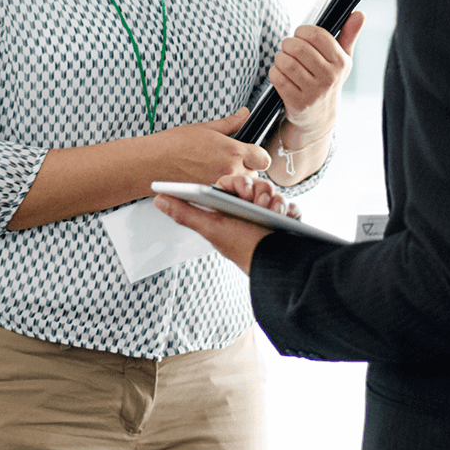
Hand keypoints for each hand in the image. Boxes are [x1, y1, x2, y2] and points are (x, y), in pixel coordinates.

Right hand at [140, 108, 272, 188]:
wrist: (152, 163)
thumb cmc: (173, 145)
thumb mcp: (205, 127)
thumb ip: (230, 123)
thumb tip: (244, 114)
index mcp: (232, 150)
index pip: (263, 158)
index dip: (258, 156)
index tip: (252, 154)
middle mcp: (230, 170)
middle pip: (255, 175)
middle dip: (247, 170)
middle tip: (231, 163)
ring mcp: (221, 186)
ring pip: (242, 188)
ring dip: (237, 183)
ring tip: (219, 173)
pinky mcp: (211, 197)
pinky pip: (226, 196)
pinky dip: (223, 191)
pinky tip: (211, 182)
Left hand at [154, 174, 297, 274]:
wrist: (274, 267)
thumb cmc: (241, 249)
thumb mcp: (211, 229)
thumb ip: (185, 213)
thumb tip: (159, 198)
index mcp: (229, 207)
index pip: (232, 183)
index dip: (238, 182)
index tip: (242, 189)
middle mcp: (249, 209)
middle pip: (255, 184)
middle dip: (260, 189)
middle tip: (258, 202)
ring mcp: (268, 214)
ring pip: (273, 191)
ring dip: (274, 198)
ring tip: (271, 211)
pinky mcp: (286, 219)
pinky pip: (290, 205)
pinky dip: (289, 208)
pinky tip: (284, 215)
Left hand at [270, 11, 365, 141]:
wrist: (320, 116)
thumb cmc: (328, 79)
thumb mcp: (342, 59)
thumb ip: (349, 34)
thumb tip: (360, 13)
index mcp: (341, 62)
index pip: (317, 35)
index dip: (302, 31)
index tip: (299, 35)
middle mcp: (330, 78)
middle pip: (298, 48)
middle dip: (288, 44)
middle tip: (288, 47)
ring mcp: (314, 92)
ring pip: (286, 62)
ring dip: (280, 58)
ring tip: (284, 60)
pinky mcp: (298, 103)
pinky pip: (277, 77)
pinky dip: (274, 72)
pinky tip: (280, 74)